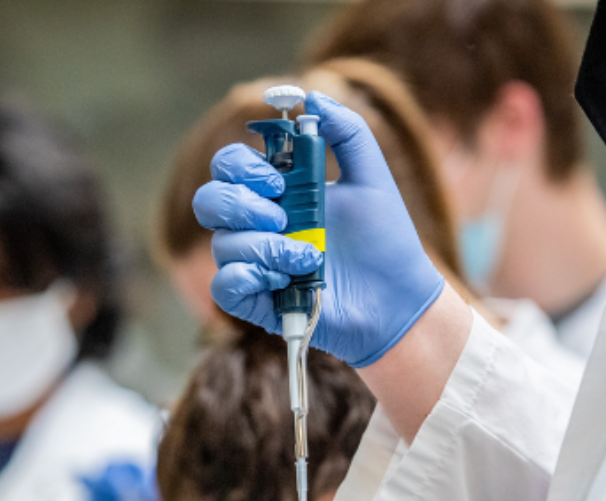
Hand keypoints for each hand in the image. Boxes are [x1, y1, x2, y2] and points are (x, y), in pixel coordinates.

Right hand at [192, 92, 446, 367]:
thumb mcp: (372, 178)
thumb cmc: (385, 241)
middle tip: (283, 217)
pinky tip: (284, 279)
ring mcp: (253, 263)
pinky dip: (249, 276)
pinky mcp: (254, 300)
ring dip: (264, 246)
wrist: (397, 300)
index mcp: (277, 192)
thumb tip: (311, 95)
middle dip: (240, 204)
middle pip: (208, 200)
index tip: (278, 179)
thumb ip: (348, 132)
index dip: (242, 167)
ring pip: (222, 244)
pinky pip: (223, 285)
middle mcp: (257, 225)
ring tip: (309, 257)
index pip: (229, 167)